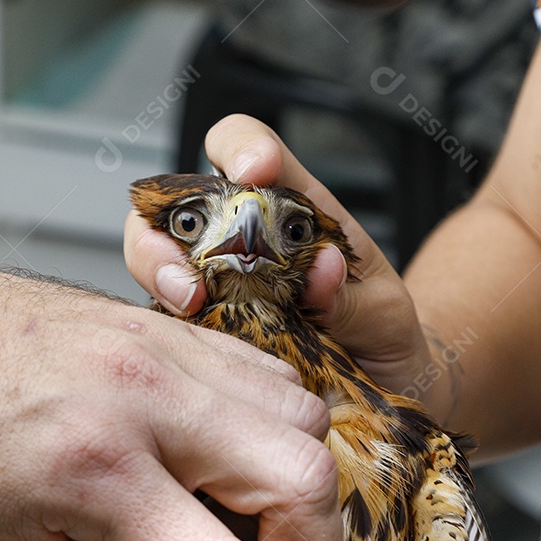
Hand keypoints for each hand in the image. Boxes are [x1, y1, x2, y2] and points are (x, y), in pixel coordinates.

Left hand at [0, 258, 342, 540]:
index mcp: (96, 472)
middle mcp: (150, 400)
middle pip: (304, 484)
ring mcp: (169, 350)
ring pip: (305, 422)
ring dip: (301, 496)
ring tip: (249, 535)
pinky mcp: (173, 328)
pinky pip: (274, 378)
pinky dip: (278, 436)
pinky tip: (232, 472)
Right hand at [123, 115, 454, 423]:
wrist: (381, 392)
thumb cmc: (383, 338)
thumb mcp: (384, 315)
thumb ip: (353, 295)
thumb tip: (322, 269)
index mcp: (291, 212)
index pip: (250, 149)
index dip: (241, 148)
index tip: (254, 173)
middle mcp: (241, 242)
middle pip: (176, 205)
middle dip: (169, 228)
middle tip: (195, 272)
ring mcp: (215, 288)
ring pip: (156, 259)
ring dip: (161, 275)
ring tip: (189, 304)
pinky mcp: (202, 335)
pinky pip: (166, 324)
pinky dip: (166, 328)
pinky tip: (187, 346)